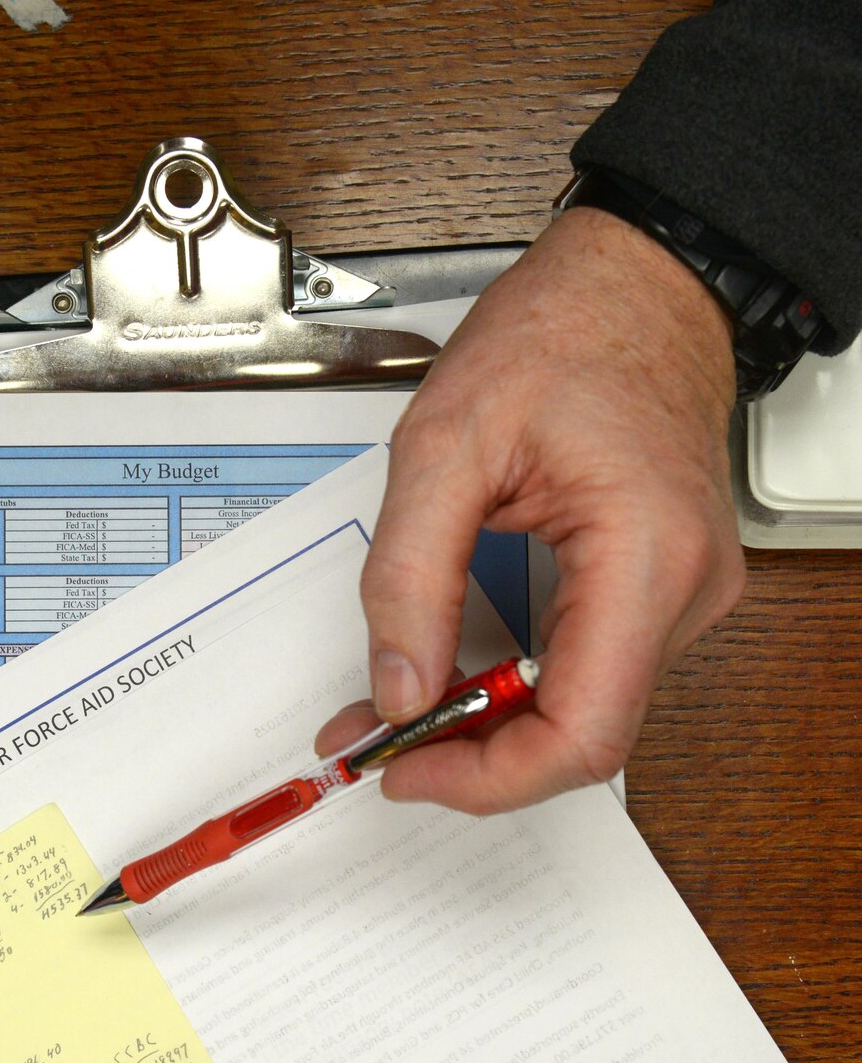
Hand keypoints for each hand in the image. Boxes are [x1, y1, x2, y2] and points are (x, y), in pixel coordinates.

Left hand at [316, 206, 743, 812]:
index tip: (405, 768)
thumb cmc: (562, 335)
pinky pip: (588, 674)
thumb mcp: (444, 443)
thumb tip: (396, 689)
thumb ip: (408, 577)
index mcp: (644, 556)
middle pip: (581, 739)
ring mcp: (683, 597)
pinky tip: (458, 668)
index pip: (581, 736)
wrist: (636, 284)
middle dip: (471, 754)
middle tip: (377, 733)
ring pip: (582, 715)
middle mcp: (684, 592)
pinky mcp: (662, 593)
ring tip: (404, 697)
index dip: (486, 778)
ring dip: (487, 722)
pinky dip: (515, 684)